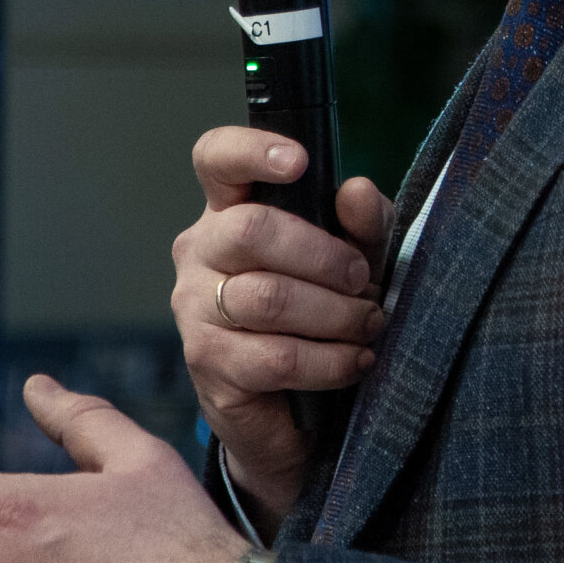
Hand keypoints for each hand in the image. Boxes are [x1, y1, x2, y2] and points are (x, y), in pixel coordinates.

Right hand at [174, 128, 394, 516]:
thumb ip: (363, 222)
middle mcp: (200, 253)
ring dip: (335, 313)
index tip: (298, 162)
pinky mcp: (208, 365)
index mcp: (230, 209)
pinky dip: (330, 360)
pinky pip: (276, 357)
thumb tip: (356, 192)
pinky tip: (357, 360)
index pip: (217, 159)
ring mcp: (195, 309)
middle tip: (362, 280)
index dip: (251, 150)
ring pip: (268, 298)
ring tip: (369, 324)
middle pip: (251, 230)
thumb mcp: (355, 256)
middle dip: (323, 255)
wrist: (298, 412)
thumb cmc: (323, 311)